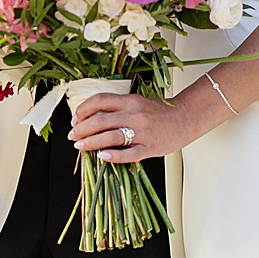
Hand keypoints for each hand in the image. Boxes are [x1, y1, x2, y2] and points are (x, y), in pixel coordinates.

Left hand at [69, 93, 188, 162]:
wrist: (185, 119)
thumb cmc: (159, 112)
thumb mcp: (137, 102)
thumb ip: (117, 108)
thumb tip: (90, 118)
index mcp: (130, 101)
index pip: (99, 101)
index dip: (82, 110)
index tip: (75, 119)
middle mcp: (135, 115)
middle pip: (100, 120)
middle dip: (81, 129)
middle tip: (73, 136)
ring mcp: (142, 132)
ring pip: (110, 137)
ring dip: (90, 143)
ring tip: (80, 146)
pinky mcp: (149, 148)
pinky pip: (128, 154)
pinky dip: (113, 156)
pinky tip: (102, 157)